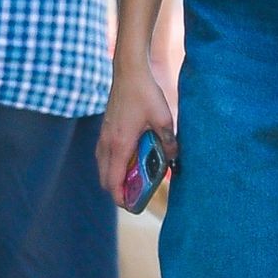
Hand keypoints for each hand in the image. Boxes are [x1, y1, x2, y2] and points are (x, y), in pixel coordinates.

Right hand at [98, 61, 176, 205]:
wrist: (129, 72)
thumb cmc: (145, 94)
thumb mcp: (164, 119)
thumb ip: (169, 142)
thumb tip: (174, 159)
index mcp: (120, 145)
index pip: (113, 182)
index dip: (120, 198)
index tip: (132, 206)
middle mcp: (107, 143)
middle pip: (105, 178)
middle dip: (116, 191)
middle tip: (134, 196)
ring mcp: (103, 136)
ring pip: (102, 167)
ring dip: (113, 177)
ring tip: (132, 182)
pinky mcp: (105, 129)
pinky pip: (103, 155)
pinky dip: (112, 164)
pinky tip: (128, 161)